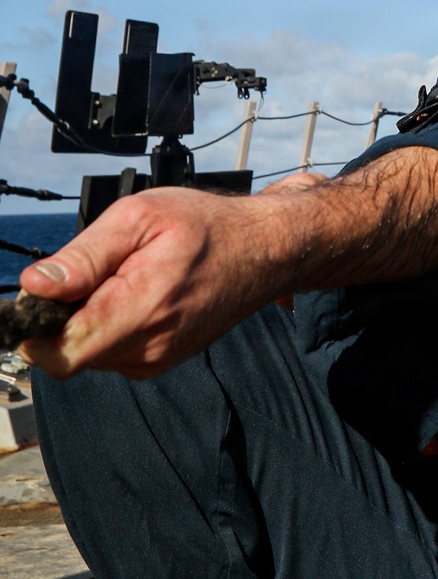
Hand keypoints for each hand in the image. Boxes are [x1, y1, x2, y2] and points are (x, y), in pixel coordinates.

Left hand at [18, 186, 287, 380]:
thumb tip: (33, 286)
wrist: (263, 250)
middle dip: (62, 317)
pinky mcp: (160, 361)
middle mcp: (148, 348)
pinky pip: (112, 351)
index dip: (34, 328)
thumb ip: (83, 256)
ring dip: (88, 319)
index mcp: (141, 311)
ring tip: (122, 276)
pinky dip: (109, 325)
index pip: (60, 354)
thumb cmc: (206, 226)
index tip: (38, 295)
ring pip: (89, 353)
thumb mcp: (138, 217)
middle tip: (90, 270)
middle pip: (69, 353)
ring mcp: (156, 359)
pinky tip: (134, 292)